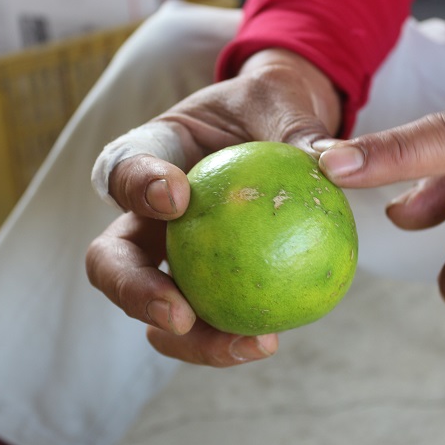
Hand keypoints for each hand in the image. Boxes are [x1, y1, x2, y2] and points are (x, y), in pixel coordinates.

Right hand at [86, 49, 341, 366]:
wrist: (277, 131)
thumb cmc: (269, 107)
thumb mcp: (282, 102)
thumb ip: (297, 129)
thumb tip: (334, 162)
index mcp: (147, 159)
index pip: (123, 172)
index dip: (137, 188)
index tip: (177, 196)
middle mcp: (142, 216)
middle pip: (110, 262)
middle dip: (135, 292)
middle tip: (179, 313)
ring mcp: (168, 257)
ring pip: (153, 309)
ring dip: (189, 339)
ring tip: (246, 342)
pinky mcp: (203, 286)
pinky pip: (207, 320)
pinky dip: (229, 339)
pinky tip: (269, 341)